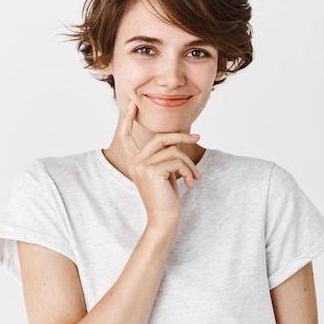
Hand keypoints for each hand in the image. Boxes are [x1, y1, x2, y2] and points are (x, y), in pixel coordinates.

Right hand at [116, 100, 200, 226]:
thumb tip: (177, 139)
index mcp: (134, 161)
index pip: (126, 135)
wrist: (164, 220)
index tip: (131, 103)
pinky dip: (188, 170)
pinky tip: (190, 183)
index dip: (127, 119)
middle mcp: (134, 162)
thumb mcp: (164, 172)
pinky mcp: (152, 171)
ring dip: (189, 162)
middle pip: (159, 137)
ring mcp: (141, 166)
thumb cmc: (166, 197)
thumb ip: (165, 155)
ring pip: (172, 150)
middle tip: (198, 136)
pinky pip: (176, 160)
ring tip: (195, 176)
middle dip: (181, 136)